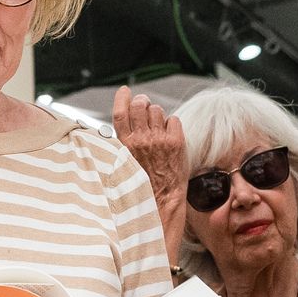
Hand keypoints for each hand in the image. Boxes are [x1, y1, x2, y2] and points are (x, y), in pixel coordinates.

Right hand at [114, 86, 188, 259]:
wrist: (161, 205)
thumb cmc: (140, 190)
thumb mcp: (122, 166)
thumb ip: (122, 145)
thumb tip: (125, 127)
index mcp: (124, 145)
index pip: (120, 112)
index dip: (122, 98)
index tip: (125, 91)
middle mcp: (141, 140)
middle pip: (141, 105)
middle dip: (143, 103)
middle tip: (144, 107)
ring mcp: (160, 140)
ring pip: (158, 110)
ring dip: (158, 115)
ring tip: (158, 128)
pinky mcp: (177, 143)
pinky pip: (174, 120)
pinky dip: (172, 125)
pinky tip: (170, 137)